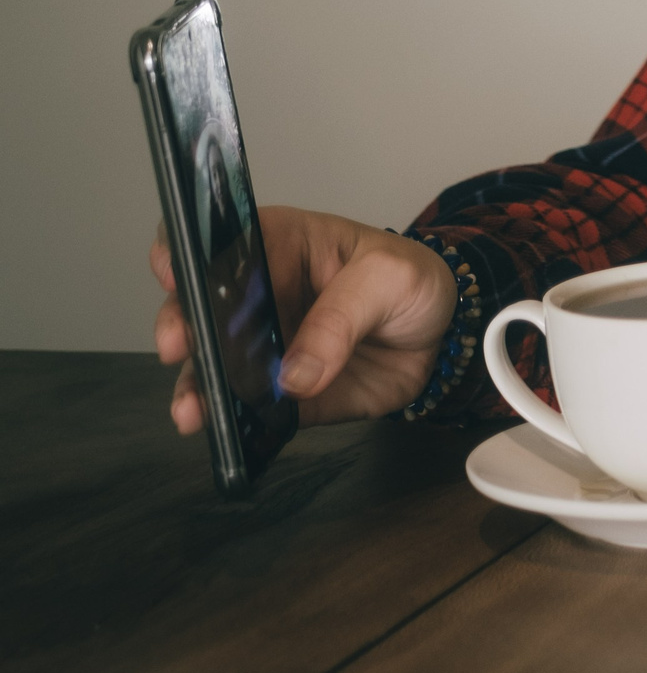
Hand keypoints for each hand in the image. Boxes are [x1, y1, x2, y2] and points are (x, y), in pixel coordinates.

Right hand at [151, 206, 457, 431]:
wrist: (443, 334)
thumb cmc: (411, 282)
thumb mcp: (389, 278)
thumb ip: (343, 318)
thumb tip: (294, 374)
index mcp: (280, 244)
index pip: (218, 239)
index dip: (185, 253)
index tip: (175, 276)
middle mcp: (259, 295)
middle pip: (199, 308)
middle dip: (180, 328)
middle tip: (179, 350)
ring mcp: (264, 345)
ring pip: (214, 365)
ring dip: (196, 387)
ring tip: (193, 410)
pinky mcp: (280, 391)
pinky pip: (248, 408)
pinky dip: (232, 422)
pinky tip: (224, 433)